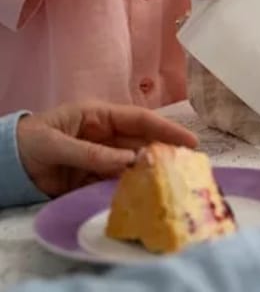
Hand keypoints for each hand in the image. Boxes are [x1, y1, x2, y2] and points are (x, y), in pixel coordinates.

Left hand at [16, 102, 197, 196]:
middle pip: (143, 143)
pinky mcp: (94, 178)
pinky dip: (132, 189)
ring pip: (134, 165)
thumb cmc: (27, 143)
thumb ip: (91, 153)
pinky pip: (118, 183)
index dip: (166, 129)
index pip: (140, 120)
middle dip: (165, 153)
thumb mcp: (55, 143)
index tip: (190, 141)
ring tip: (172, 183)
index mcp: (100, 116)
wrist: (4, 165)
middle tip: (189, 166)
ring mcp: (102, 157)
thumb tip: (129, 162)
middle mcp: (107, 136)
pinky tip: (144, 196)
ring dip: (150, 173)